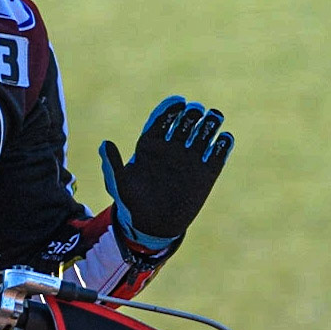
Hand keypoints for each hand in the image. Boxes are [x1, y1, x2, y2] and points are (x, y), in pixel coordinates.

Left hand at [99, 96, 233, 250]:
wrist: (152, 227)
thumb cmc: (132, 205)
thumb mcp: (119, 185)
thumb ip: (112, 164)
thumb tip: (105, 144)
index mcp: (151, 145)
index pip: (163, 119)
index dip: (171, 108)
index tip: (179, 102)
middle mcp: (172, 149)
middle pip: (186, 122)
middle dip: (192, 114)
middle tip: (196, 111)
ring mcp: (190, 160)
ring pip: (204, 134)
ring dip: (211, 123)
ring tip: (215, 117)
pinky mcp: (206, 174)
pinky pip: (218, 155)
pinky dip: (223, 145)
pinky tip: (225, 139)